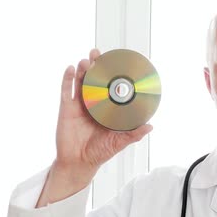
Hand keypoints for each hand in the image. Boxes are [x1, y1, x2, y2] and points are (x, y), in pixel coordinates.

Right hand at [37, 49, 152, 206]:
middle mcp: (93, 103)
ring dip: (83, 69)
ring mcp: (79, 105)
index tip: (117, 61)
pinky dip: (68, 79)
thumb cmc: (99, 152)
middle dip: (96, 65)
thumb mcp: (119, 142)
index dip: (112, 74)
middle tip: (99, 54)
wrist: (79, 163)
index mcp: (106, 108)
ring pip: (80, 82)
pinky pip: (66, 91)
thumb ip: (133, 134)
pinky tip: (71, 69)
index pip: (110, 87)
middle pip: (94, 80)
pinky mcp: (67, 109)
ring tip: (87, 61)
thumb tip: (150, 126)